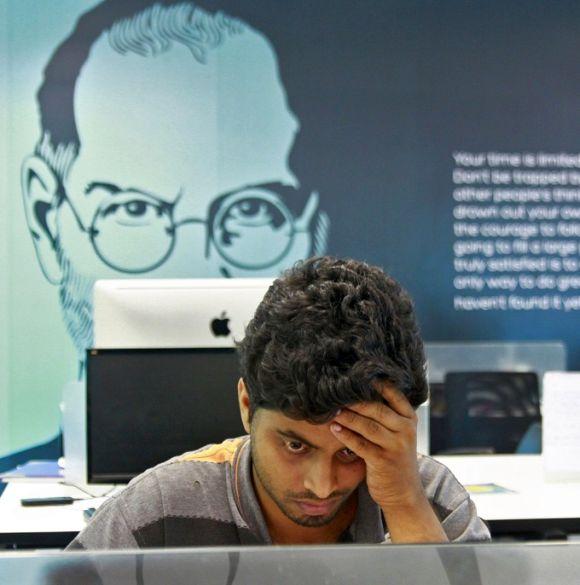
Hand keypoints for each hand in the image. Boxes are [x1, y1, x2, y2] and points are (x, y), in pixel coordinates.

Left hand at [330, 381, 421, 510]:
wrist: (404, 492)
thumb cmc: (394, 456)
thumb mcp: (397, 433)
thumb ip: (385, 414)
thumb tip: (356, 391)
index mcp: (409, 418)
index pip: (393, 394)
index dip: (375, 383)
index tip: (354, 374)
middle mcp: (405, 430)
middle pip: (377, 409)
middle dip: (355, 400)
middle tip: (335, 392)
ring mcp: (396, 446)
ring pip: (368, 426)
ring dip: (347, 416)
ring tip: (331, 409)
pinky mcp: (383, 461)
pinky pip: (361, 444)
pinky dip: (346, 435)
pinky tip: (334, 428)